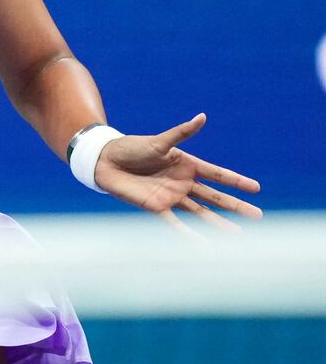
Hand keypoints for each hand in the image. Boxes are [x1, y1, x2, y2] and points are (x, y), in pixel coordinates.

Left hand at [93, 112, 261, 234]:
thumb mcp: (159, 142)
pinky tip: (204, 246)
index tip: (256, 188)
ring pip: (200, 213)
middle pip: (214, 197)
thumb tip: (202, 117)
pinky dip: (189, 235)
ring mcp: (171, 196)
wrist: (105, 161)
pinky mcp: (156, 207)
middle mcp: (182, 182)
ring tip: (238, 234)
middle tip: (258, 217)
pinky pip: (175, 224)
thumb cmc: (132, 147)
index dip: (236, 181)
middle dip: (235, 206)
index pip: (217, 174)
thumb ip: (181, 132)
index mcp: (186, 165)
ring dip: (218, 224)